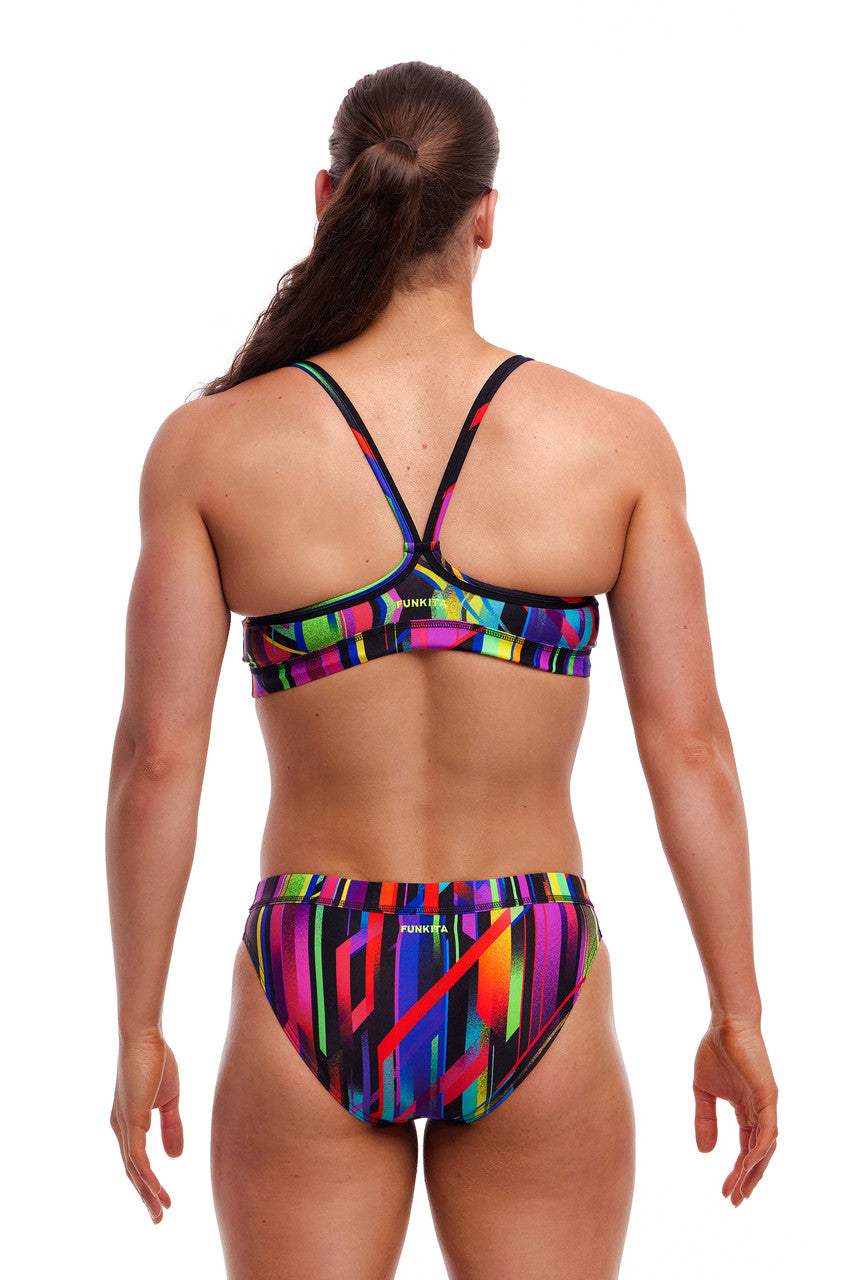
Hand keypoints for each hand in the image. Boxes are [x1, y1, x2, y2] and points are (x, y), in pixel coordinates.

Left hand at [110, 1031, 183, 1222]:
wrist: (145, 1036)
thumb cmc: (156, 1061)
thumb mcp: (169, 1100)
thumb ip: (172, 1127)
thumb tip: (175, 1157)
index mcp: (128, 1122)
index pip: (136, 1161)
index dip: (149, 1181)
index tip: (164, 1200)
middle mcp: (120, 1128)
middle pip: (131, 1171)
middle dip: (146, 1196)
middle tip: (158, 1217)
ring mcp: (123, 1125)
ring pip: (133, 1169)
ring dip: (146, 1192)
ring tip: (159, 1211)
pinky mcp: (130, 1119)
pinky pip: (137, 1156)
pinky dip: (146, 1175)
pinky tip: (156, 1188)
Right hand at [693, 1018, 777, 1205]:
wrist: (725, 1023)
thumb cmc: (715, 1050)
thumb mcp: (704, 1091)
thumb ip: (705, 1119)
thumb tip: (705, 1152)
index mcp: (746, 1110)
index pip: (746, 1148)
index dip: (737, 1171)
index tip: (725, 1192)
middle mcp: (760, 1111)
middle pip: (759, 1154)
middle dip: (748, 1179)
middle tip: (735, 1201)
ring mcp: (766, 1105)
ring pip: (765, 1147)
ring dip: (754, 1170)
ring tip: (740, 1188)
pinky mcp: (768, 1096)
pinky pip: (768, 1130)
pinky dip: (760, 1149)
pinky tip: (748, 1163)